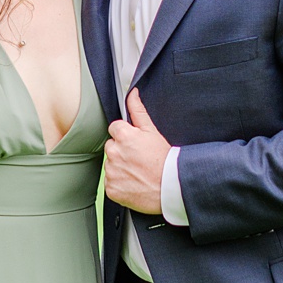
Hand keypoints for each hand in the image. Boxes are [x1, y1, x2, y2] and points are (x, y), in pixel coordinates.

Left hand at [104, 88, 168, 215]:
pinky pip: (111, 183)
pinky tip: (133, 182)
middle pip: (111, 146)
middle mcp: (114, 152)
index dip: (126, 136)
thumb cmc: (164, 160)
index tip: (136, 144)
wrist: (172, 189)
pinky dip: (120, 183)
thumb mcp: (152, 132)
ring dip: (120, 167)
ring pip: (110, 164)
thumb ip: (138, 110)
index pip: (115, 129)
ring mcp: (111, 172)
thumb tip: (132, 93)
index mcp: (123, 136)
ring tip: (138, 171)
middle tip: (138, 159)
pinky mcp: (111, 188)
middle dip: (121, 150)